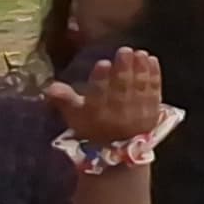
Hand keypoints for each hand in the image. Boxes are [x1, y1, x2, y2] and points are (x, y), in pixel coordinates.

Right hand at [47, 47, 165, 149]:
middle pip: (120, 90)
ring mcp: (136, 114)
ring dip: (140, 69)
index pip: (97, 96)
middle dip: (123, 70)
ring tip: (139, 53)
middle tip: (124, 50)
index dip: (100, 80)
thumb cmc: (93, 128)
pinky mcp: (152, 113)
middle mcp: (117, 115)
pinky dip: (154, 76)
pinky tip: (152, 60)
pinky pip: (154, 93)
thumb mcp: (74, 117)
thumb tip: (49, 87)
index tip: (103, 63)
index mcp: (96, 115)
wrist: (118, 153)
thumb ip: (64, 99)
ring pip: (138, 89)